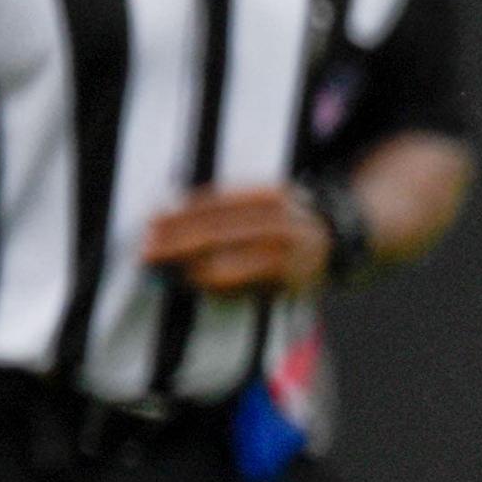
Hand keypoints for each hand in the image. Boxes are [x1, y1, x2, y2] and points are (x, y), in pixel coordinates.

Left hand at [143, 187, 328, 293]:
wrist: (336, 240)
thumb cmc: (281, 218)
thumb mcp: (261, 199)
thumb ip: (221, 206)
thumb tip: (164, 220)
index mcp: (269, 196)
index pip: (213, 206)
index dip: (177, 217)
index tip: (149, 225)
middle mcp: (279, 223)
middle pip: (216, 233)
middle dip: (175, 245)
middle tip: (146, 253)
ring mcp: (285, 254)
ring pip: (226, 263)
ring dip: (188, 268)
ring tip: (161, 270)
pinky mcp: (285, 282)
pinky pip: (240, 285)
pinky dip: (211, 285)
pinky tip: (192, 282)